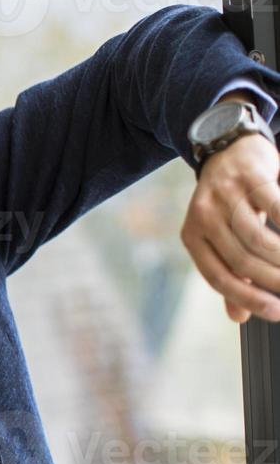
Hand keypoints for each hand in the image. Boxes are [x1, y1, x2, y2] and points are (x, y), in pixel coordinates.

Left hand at [183, 130, 279, 322]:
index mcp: (192, 236)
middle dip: (273, 282)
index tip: (277, 312)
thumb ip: (228, 272)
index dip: (247, 298)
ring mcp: (226, 196)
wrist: (227, 148)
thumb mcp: (218, 236)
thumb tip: (238, 316)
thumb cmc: (227, 202)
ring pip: (259, 238)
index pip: (217, 276)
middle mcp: (204, 216)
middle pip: (241, 260)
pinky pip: (276, 208)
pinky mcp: (252, 178)